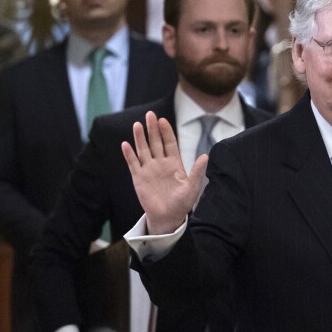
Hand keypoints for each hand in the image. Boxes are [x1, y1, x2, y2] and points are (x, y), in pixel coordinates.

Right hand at [121, 111, 206, 234]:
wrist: (168, 217)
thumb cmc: (182, 203)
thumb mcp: (192, 187)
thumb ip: (197, 171)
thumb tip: (205, 156)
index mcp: (174, 163)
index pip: (170, 143)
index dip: (166, 132)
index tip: (163, 120)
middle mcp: (160, 163)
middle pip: (155, 142)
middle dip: (152, 129)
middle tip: (150, 114)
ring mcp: (149, 169)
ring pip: (143, 150)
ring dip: (139, 138)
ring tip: (137, 125)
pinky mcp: (139, 178)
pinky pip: (133, 163)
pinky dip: (129, 154)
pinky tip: (125, 144)